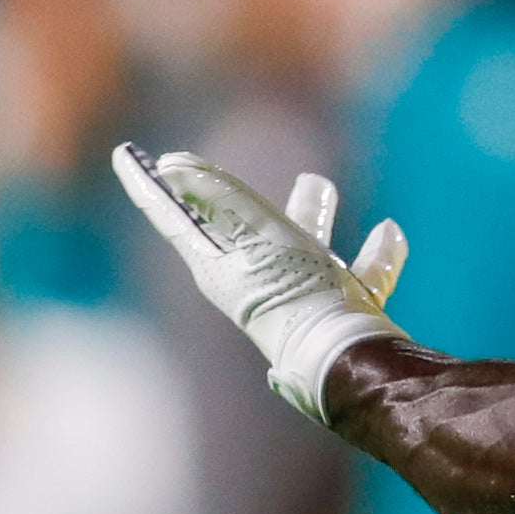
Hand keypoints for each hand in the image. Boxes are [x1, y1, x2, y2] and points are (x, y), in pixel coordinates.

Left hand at [114, 145, 408, 422]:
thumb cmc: (292, 292)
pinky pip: (353, 273)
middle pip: (237, 227)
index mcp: (218, 267)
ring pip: (299, 243)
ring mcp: (295, 296)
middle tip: (204, 168)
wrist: (344, 357)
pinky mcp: (338, 308)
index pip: (170, 216)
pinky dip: (371, 253)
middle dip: (230, 195)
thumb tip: (171, 165)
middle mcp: (253, 281)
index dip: (146, 185)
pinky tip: (388, 232)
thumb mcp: (255, 233)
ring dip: (308, 213)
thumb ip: (219, 195)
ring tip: (319, 184)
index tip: (126, 156)